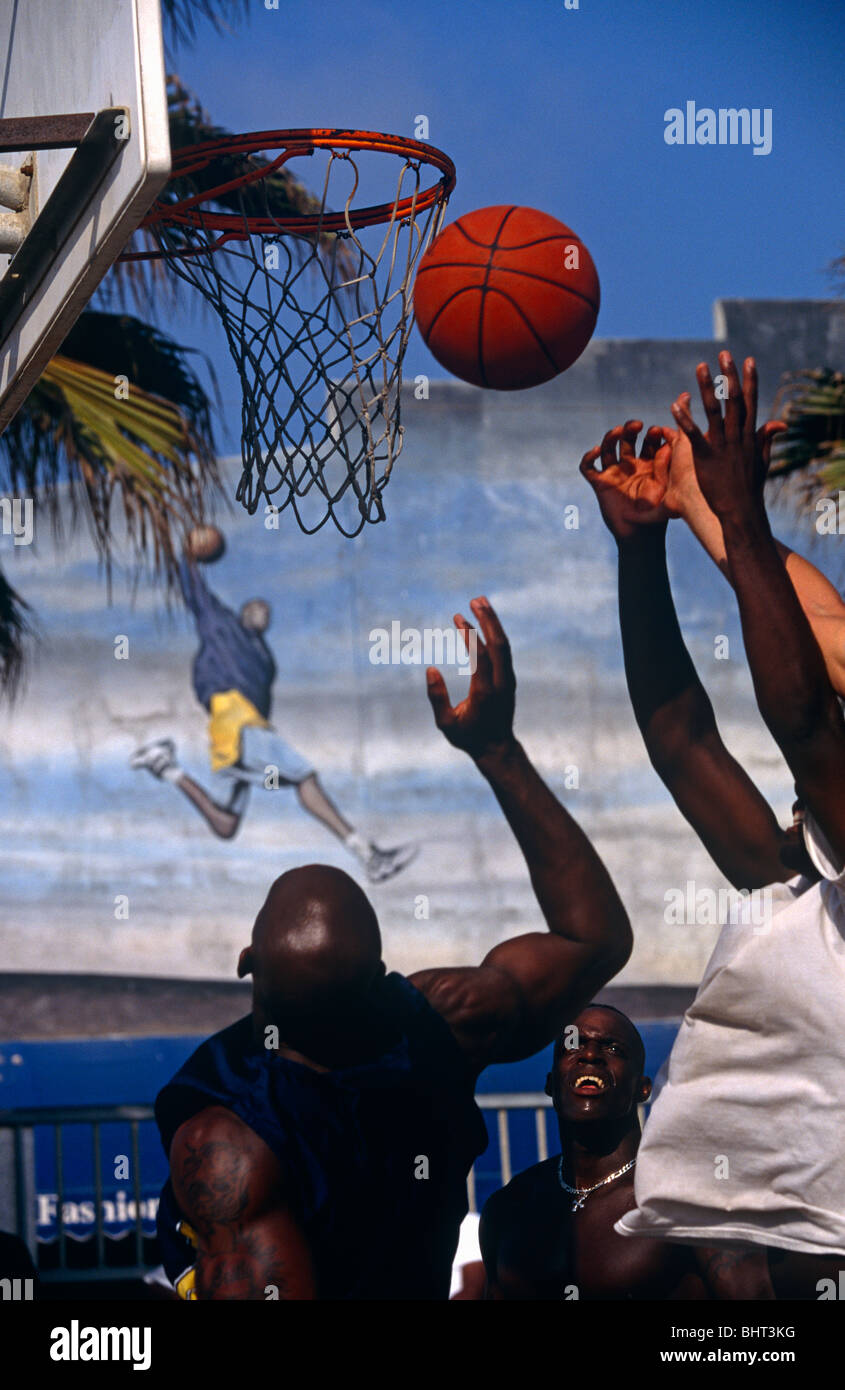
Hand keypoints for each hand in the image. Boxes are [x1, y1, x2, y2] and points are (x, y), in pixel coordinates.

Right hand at [426, 597, 515, 759]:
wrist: (497, 748)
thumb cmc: (468, 737)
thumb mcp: (446, 724)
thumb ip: (437, 697)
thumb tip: (430, 668)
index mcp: (485, 692)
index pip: (480, 656)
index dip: (469, 635)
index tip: (457, 618)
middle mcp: (501, 682)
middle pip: (499, 644)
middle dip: (488, 620)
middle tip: (476, 600)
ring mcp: (508, 680)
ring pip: (504, 645)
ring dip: (493, 622)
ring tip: (480, 603)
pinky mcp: (509, 678)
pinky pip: (503, 651)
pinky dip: (494, 634)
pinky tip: (484, 623)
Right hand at [579, 421, 672, 540]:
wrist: (640, 536)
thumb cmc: (657, 515)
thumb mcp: (665, 488)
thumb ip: (665, 467)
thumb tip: (667, 444)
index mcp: (648, 464)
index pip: (648, 441)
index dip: (651, 434)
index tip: (656, 431)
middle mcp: (629, 466)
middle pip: (626, 440)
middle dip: (630, 429)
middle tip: (637, 425)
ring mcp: (613, 473)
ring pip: (607, 448)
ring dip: (611, 437)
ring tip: (618, 431)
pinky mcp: (599, 484)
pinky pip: (588, 467)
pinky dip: (588, 457)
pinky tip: (595, 451)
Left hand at [670, 353, 785, 521]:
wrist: (741, 510)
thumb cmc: (750, 488)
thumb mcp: (762, 460)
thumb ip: (766, 438)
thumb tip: (780, 423)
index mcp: (750, 435)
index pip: (751, 401)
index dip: (749, 380)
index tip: (747, 360)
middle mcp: (738, 436)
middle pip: (734, 399)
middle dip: (729, 375)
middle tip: (723, 353)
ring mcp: (723, 446)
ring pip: (715, 411)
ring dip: (707, 387)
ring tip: (700, 367)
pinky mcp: (707, 458)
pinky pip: (694, 435)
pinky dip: (685, 419)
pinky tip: (676, 404)